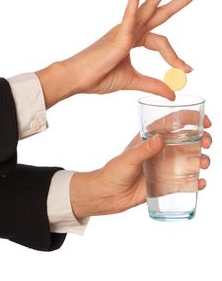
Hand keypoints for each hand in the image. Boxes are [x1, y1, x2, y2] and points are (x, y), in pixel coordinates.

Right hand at [35, 0, 200, 107]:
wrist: (77, 79)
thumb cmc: (98, 77)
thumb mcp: (133, 81)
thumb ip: (153, 85)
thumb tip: (173, 94)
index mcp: (132, 40)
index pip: (160, 42)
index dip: (176, 56)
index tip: (188, 69)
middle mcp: (129, 31)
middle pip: (159, 13)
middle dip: (178, 0)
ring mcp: (123, 30)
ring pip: (148, 8)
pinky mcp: (117, 36)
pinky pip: (128, 16)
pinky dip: (133, 0)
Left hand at [70, 116, 210, 218]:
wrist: (108, 195)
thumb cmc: (114, 172)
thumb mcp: (128, 159)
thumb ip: (143, 150)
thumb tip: (160, 139)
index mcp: (151, 137)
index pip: (173, 122)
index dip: (191, 118)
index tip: (205, 121)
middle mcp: (161, 150)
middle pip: (187, 139)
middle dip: (201, 138)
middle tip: (207, 143)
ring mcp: (165, 166)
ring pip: (190, 159)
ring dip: (201, 159)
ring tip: (203, 164)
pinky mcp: (167, 183)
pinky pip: (186, 180)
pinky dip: (196, 181)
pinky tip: (200, 183)